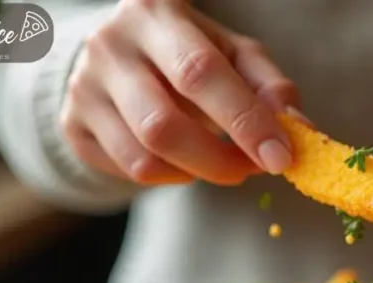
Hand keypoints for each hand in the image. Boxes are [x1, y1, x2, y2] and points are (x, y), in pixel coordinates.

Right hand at [60, 0, 301, 184]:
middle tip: (252, 170)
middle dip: (219, 160)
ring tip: (220, 161)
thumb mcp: (234, 55)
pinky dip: (170, 177)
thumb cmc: (191, 54)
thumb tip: (300, 130)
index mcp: (155, 11)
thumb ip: (269, 87)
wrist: (118, 56)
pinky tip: (183, 159)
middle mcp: (109, 43)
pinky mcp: (72, 124)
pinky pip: (129, 171)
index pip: (201, 72)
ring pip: (144, 157)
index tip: (281, 157)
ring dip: (197, 173)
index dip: (245, 120)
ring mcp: (84, 86)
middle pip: (163, 125)